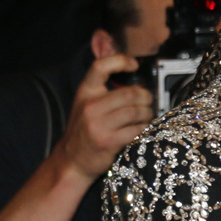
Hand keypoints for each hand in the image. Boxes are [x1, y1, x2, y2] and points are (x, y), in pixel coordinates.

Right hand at [55, 55, 153, 178]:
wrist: (72, 160)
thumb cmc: (84, 130)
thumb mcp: (86, 104)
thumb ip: (104, 88)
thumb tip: (131, 71)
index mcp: (85, 92)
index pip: (101, 66)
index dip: (120, 61)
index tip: (134, 65)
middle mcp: (90, 106)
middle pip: (130, 93)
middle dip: (146, 97)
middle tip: (148, 101)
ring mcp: (98, 124)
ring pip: (136, 111)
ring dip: (148, 113)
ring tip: (146, 116)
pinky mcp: (108, 141)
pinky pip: (136, 129)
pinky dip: (144, 128)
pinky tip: (142, 129)